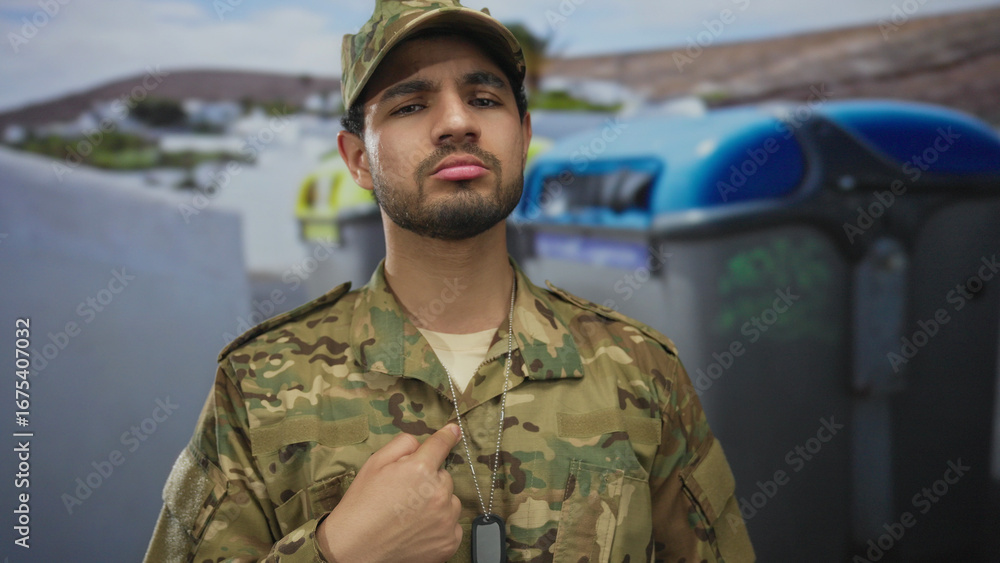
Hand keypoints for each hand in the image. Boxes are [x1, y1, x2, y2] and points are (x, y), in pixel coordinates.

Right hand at [317, 424, 463, 562]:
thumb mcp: (374, 464)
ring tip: (410, 515)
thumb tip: (422, 442)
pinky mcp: (449, 542)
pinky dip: (440, 526)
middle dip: (429, 481)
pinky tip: (417, 530)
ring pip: (450, 501)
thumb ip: (402, 445)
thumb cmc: (361, 505)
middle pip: (443, 477)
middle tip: (405, 494)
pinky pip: (452, 525)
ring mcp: (446, 520)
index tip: (454, 431)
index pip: (441, 445)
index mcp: (421, 469)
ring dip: (437, 503)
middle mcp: (439, 493)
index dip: (447, 435)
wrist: (354, 548)